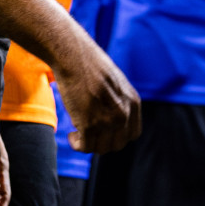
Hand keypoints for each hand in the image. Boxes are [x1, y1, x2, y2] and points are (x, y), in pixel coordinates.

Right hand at [56, 35, 141, 153]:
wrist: (74, 57)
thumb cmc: (91, 67)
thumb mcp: (116, 84)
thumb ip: (119, 103)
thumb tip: (112, 125)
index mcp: (133, 103)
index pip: (132, 135)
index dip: (118, 137)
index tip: (104, 133)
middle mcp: (123, 114)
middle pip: (116, 145)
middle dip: (102, 143)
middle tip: (88, 134)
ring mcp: (107, 121)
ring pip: (100, 148)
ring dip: (88, 144)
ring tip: (78, 133)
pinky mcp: (88, 125)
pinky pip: (84, 147)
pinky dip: (76, 144)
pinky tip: (71, 135)